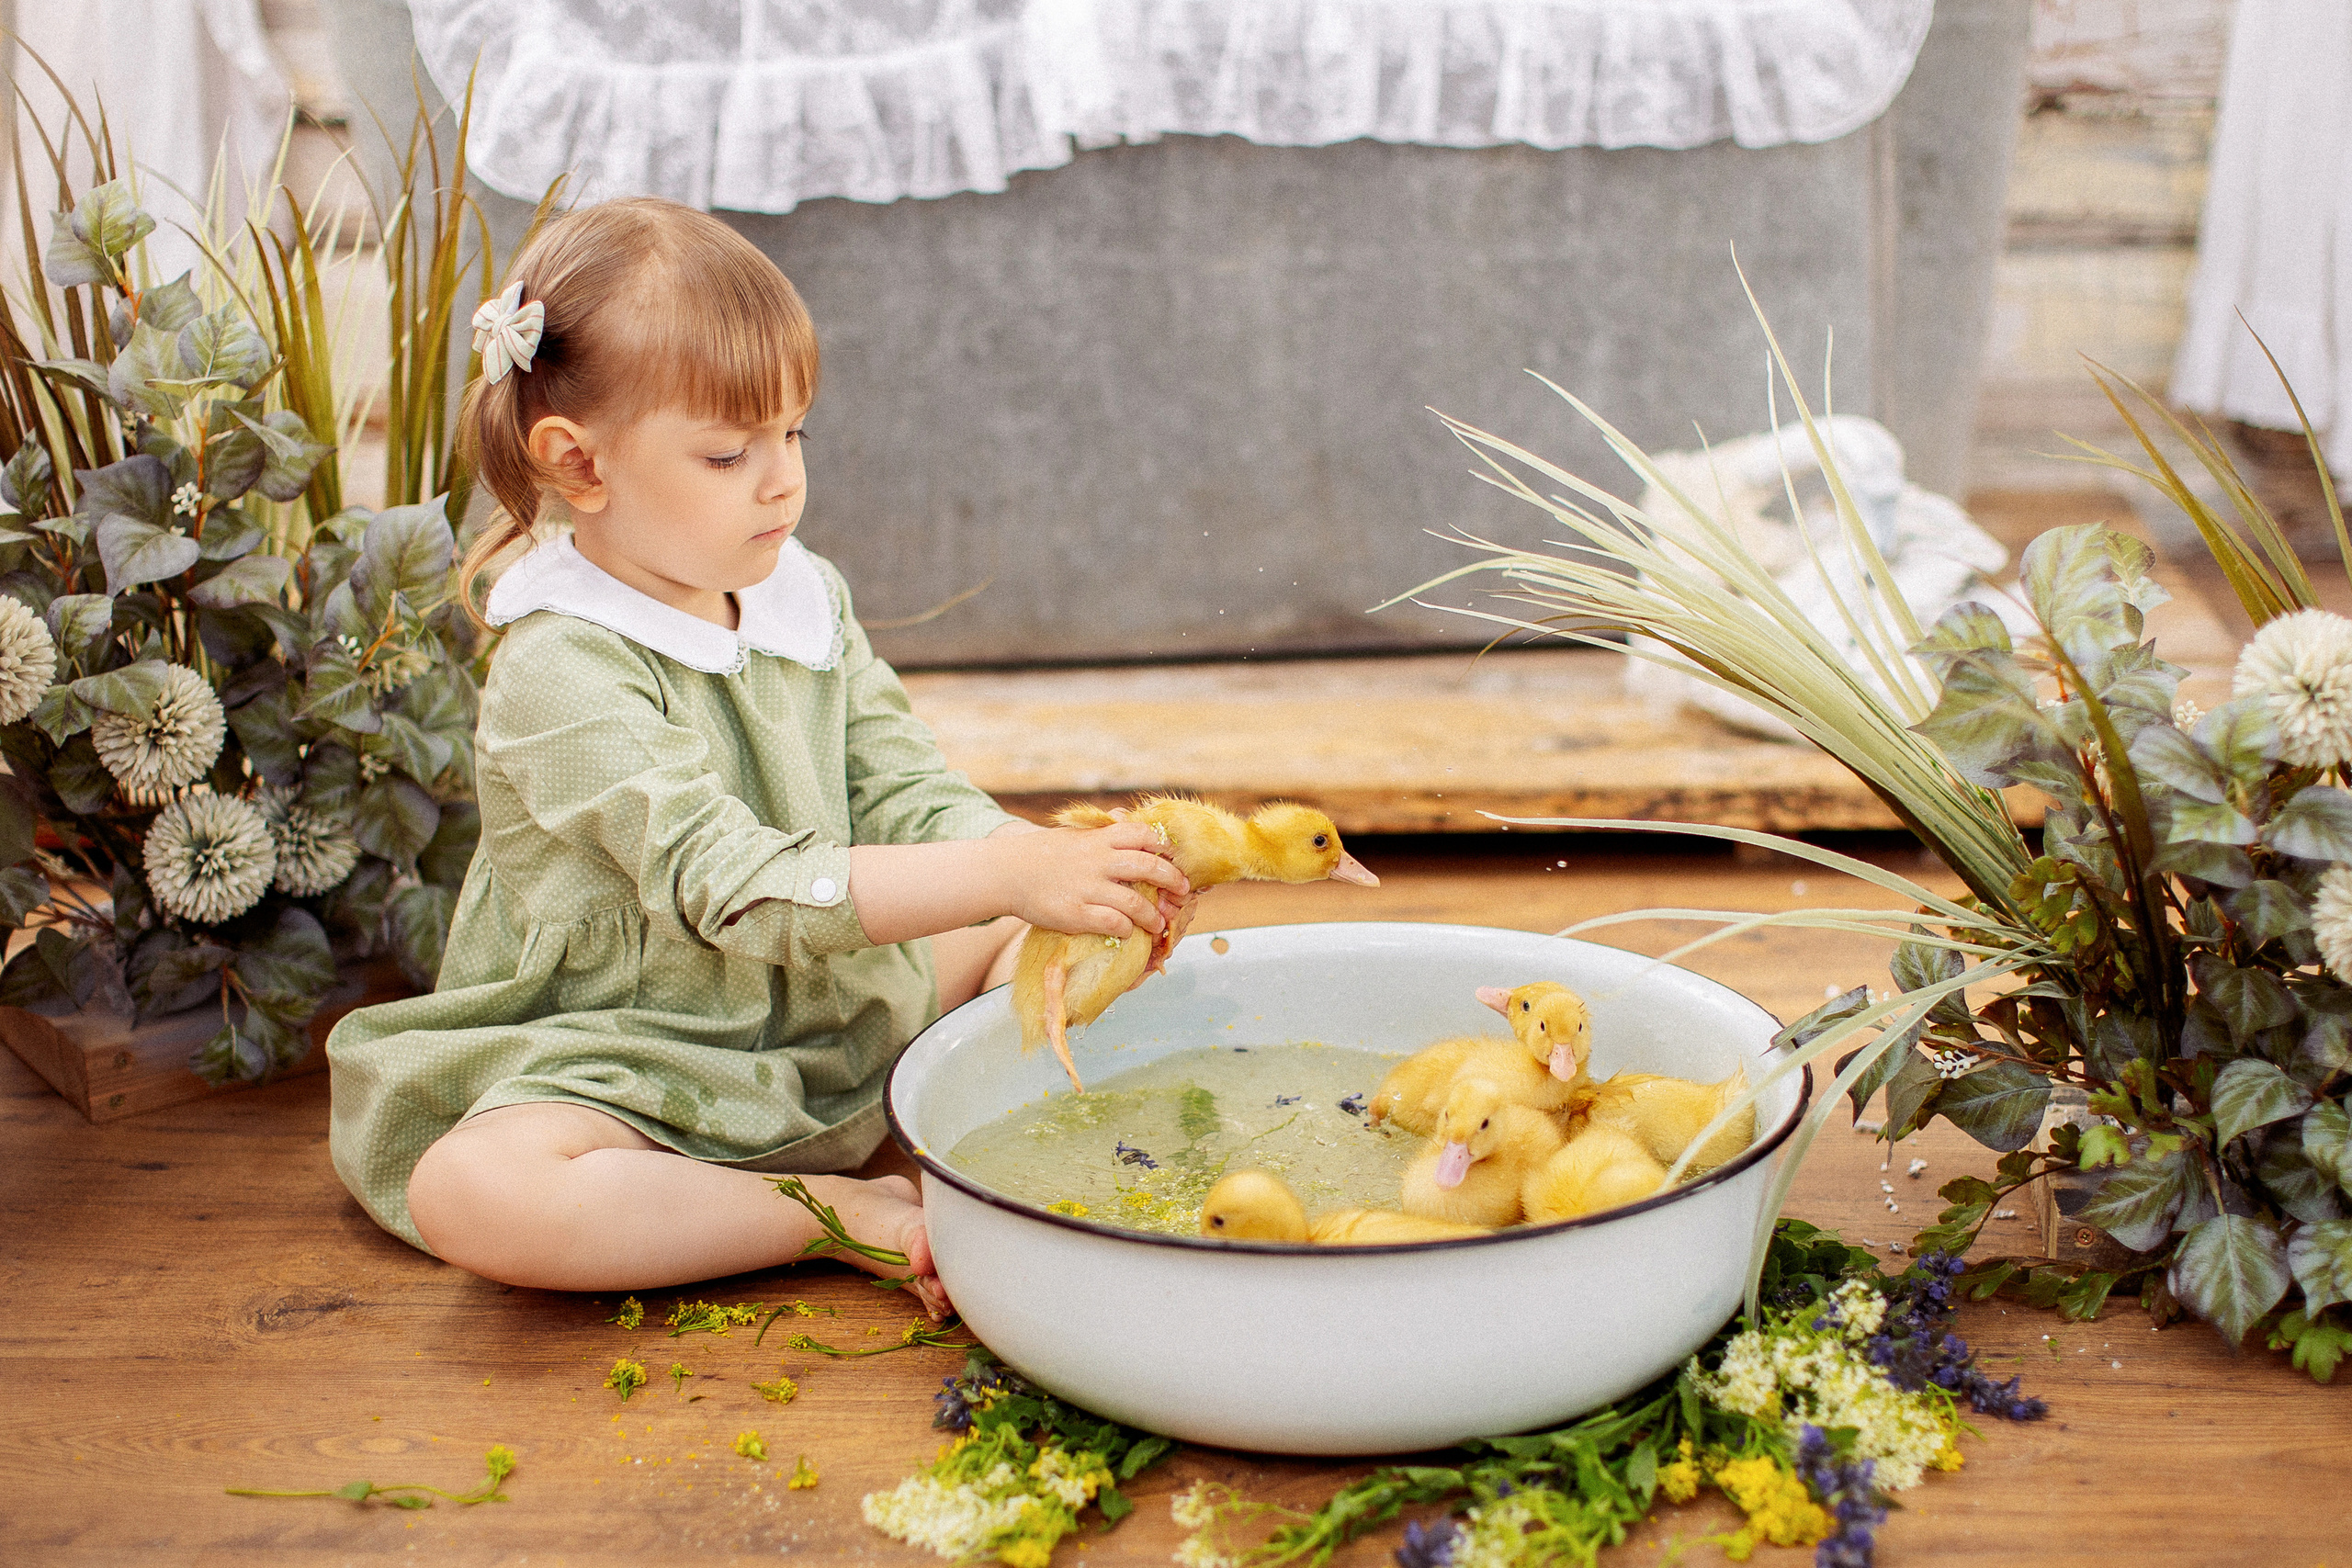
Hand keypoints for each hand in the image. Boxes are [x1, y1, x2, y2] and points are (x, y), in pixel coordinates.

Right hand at [996, 823, 1188, 937]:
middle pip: (1149, 867)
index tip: (1174, 860)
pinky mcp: (1075, 913)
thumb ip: (1103, 829)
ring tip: (1159, 923)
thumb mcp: (1074, 834)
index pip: (1144, 835)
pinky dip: (1126, 928)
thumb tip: (1125, 814)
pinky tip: (1128, 931)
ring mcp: (1087, 887)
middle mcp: (1097, 860)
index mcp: (1099, 839)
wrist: (1006, 872)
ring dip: (1153, 915)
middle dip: (1172, 881)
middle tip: (1182, 892)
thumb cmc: (1043, 853)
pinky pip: (1112, 922)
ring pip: (1135, 901)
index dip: (1164, 848)